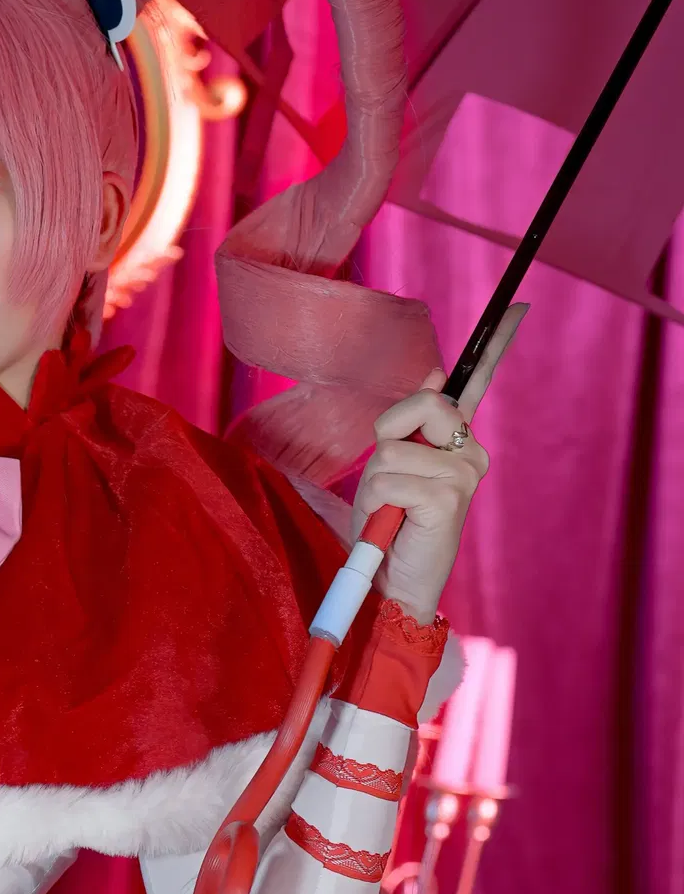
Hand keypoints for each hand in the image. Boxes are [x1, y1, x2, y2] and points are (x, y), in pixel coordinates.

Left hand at [353, 305, 523, 622]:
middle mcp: (471, 453)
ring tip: (391, 512)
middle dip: (388, 435)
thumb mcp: (392, 470)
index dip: (495, 346)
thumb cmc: (391, 529)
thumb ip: (411, 428)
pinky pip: (390, 479)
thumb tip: (438, 377)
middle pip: (422, 405)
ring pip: (392, 450)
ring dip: (376, 483)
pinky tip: (396, 525)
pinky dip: (378, 504)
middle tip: (389, 480)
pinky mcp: (449, 497)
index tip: (516, 307)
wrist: (397, 586)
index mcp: (458, 442)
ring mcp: (464, 475)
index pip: (477, 385)